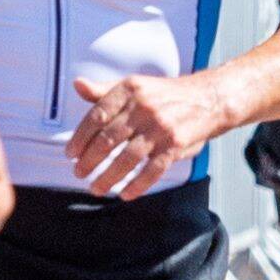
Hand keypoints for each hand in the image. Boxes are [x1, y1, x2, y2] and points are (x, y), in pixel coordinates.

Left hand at [63, 67, 222, 199]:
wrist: (208, 99)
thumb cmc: (166, 95)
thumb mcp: (135, 86)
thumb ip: (105, 90)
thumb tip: (78, 85)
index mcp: (130, 89)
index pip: (97, 116)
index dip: (80, 137)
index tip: (70, 152)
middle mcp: (144, 107)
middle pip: (108, 139)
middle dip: (89, 160)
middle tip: (78, 172)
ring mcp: (160, 127)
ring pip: (127, 158)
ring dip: (108, 177)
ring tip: (96, 187)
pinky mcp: (175, 145)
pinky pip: (152, 170)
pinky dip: (136, 185)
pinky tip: (125, 194)